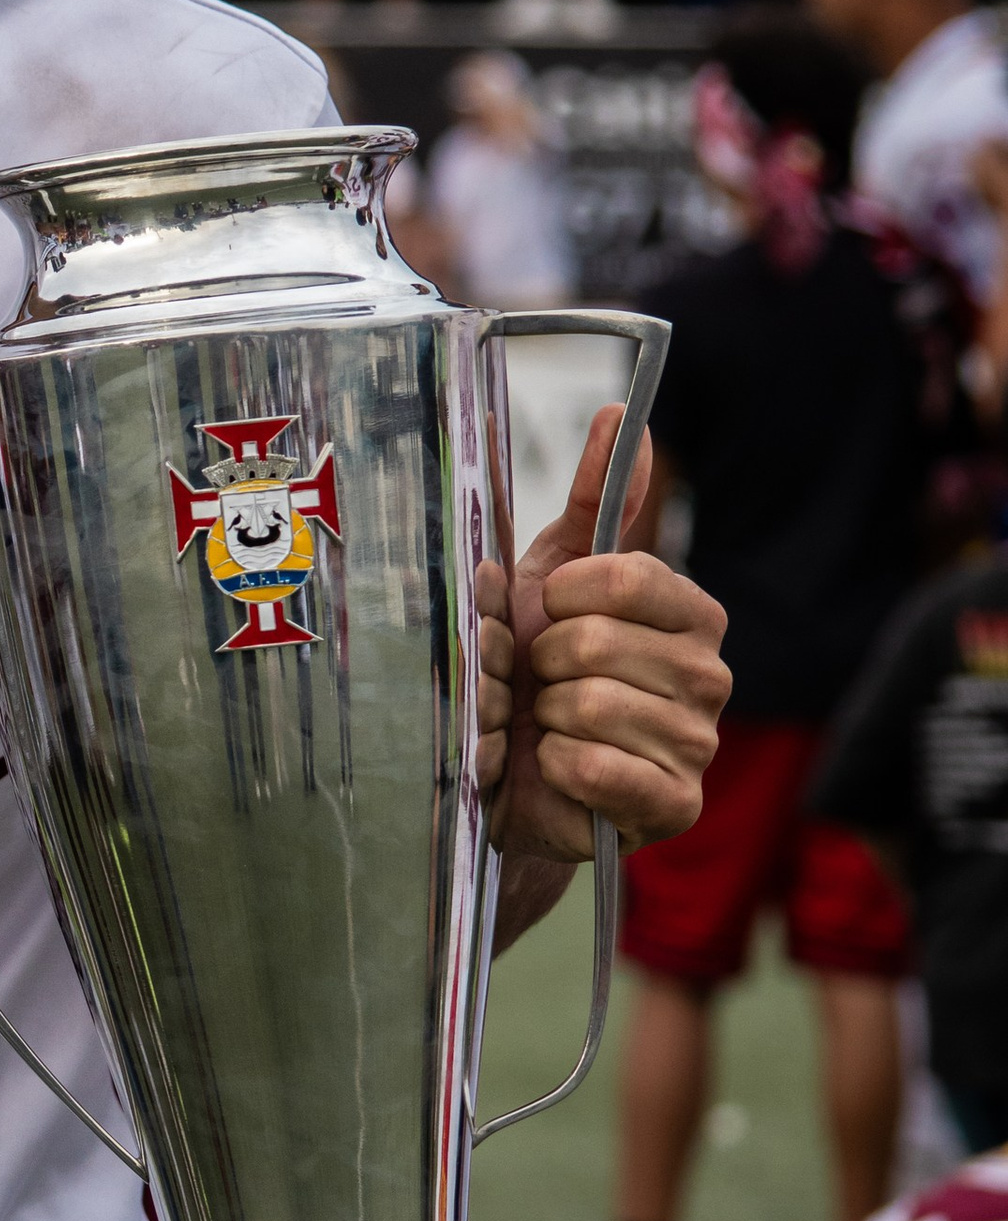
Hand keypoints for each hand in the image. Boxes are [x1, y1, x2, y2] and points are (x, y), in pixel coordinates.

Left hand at [485, 403, 728, 870]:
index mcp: (691, 613)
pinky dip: (557, 765)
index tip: (548, 613)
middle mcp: (711, 675)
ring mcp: (699, 745)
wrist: (509, 774)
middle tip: (541, 681)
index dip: (562, 595)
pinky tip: (557, 764)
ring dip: (544, 716)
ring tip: (549, 725)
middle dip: (542, 663)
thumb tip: (623, 412)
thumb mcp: (552, 574)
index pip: (624, 577)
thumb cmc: (536, 668)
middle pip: (599, 643)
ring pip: (593, 706)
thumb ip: (595, 498)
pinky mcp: (676, 807)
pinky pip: (601, 770)